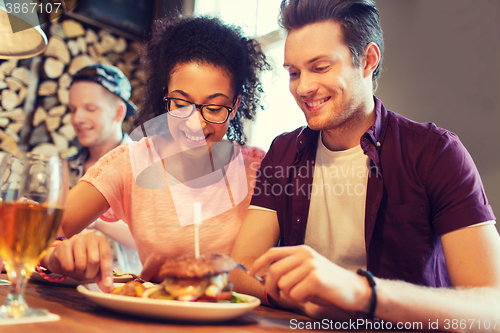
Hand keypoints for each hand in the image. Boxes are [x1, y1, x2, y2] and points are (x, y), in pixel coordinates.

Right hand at [41, 232, 113, 291]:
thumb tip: (109, 289)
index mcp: (101, 240)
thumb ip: (103, 278)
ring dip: (79, 272)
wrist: (60, 258)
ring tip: (77, 268)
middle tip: (86, 274)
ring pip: (81, 263)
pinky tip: (68, 265)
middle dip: (90, 273)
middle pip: (94, 260)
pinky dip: (69, 270)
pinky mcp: (64, 245)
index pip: (106, 256)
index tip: (107, 284)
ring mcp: (76, 239)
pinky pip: (68, 265)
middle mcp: (90, 237)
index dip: (107, 271)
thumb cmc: (80, 262)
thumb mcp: (94, 270)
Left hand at [249, 245, 370, 313]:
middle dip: (272, 287)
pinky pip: (295, 294)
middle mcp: (305, 254)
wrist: (356, 290)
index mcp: (301, 250)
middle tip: (279, 296)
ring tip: (304, 294)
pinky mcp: (316, 278)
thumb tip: (265, 276)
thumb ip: (289, 269)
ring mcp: (311, 265)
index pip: (273, 253)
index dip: (259, 263)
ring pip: (284, 285)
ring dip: (290, 295)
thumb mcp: (307, 270)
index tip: (251, 273)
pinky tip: (311, 297)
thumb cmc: (329, 284)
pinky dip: (300, 300)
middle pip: (274, 271)